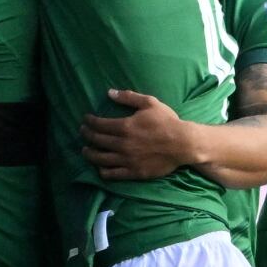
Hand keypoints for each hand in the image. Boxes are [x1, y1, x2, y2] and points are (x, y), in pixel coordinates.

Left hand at [81, 89, 196, 180]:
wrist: (183, 144)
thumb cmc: (167, 121)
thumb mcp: (150, 103)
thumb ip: (129, 97)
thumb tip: (110, 93)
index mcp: (124, 127)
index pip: (99, 125)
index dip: (89, 122)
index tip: (85, 119)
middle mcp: (122, 144)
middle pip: (97, 141)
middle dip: (86, 135)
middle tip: (83, 132)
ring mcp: (127, 160)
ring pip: (100, 159)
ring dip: (89, 154)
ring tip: (85, 150)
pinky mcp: (133, 172)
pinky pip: (113, 174)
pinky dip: (103, 171)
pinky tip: (100, 167)